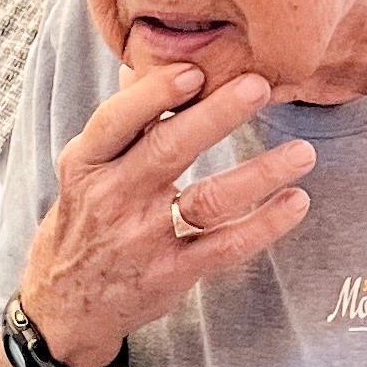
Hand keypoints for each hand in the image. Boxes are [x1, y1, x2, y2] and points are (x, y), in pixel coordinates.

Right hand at [17, 62, 313, 366]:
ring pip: (207, 200)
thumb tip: (154, 62)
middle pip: (168, 150)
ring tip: (302, 153)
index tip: (195, 71)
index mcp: (87, 164)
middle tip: (260, 86)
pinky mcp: (171, 273)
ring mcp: (144, 238)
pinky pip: (225, 246)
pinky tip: (295, 202)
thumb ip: (123, 123)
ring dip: (260, 174)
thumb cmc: (84, 222)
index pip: (116, 120)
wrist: (64, 305)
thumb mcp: (85, 169)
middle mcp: (113, 198)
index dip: (155, 93)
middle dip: (217, 116)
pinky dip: (264, 225)